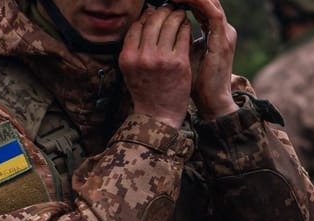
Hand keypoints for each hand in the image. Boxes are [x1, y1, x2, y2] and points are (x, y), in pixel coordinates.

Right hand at [121, 3, 194, 128]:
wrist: (158, 116)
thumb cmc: (146, 92)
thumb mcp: (130, 70)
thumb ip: (134, 47)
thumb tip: (146, 19)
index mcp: (127, 57)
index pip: (137, 25)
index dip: (147, 15)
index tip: (155, 13)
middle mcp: (142, 57)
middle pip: (153, 20)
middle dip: (163, 11)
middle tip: (170, 8)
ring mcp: (161, 59)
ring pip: (170, 23)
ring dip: (176, 15)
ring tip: (180, 14)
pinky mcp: (179, 63)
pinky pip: (183, 35)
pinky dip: (185, 27)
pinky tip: (186, 26)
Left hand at [185, 0, 237, 119]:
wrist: (212, 103)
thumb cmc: (196, 84)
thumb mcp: (184, 56)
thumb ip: (178, 41)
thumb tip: (158, 30)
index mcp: (216, 32)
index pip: (202, 6)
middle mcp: (223, 30)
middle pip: (207, 0)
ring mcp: (225, 34)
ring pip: (210, 2)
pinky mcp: (223, 40)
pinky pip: (212, 13)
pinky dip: (197, 4)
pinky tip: (180, 1)